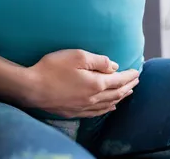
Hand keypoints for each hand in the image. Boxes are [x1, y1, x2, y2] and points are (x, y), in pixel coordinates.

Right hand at [22, 49, 139, 118]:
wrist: (32, 88)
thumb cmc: (52, 68)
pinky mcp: (74, 112)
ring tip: (128, 92)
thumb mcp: (76, 56)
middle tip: (136, 80)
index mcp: (96, 83)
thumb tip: (114, 66)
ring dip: (121, 97)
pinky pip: (97, 112)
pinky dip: (108, 108)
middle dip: (128, 86)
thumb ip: (98, 61)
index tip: (138, 71)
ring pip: (109, 104)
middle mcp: (93, 98)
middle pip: (117, 93)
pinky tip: (110, 107)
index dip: (130, 75)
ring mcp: (84, 107)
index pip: (119, 80)